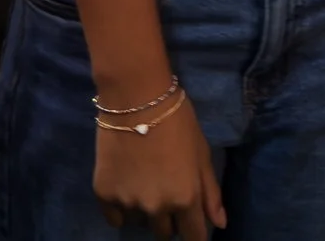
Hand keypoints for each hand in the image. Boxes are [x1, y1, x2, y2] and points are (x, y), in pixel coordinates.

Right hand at [94, 93, 224, 237]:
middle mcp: (157, 207)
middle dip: (170, 219)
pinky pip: (115, 218)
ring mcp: (128, 202)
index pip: (194, 236)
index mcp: (185, 198)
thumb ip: (210, 192)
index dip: (195, 233)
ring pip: (140, 224)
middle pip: (165, 233)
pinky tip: (126, 187)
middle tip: (166, 190)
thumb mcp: (202, 153)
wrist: (136, 97)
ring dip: (145, 212)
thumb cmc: (177, 120)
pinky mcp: (104, 194)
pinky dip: (121, 210)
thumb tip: (220, 224)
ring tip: (145, 182)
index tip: (191, 225)